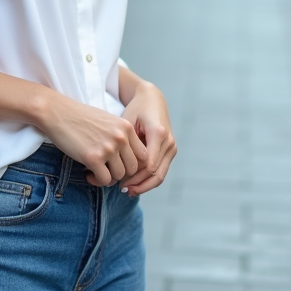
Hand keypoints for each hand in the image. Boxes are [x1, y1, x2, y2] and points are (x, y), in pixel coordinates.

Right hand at [40, 95, 147, 186]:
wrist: (56, 112)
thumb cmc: (80, 117)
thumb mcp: (108, 122)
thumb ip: (121, 138)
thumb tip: (129, 162)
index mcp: (126, 127)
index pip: (143, 155)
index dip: (133, 164)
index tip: (120, 165)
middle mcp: (120, 138)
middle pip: (133, 168)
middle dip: (121, 173)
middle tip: (107, 171)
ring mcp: (108, 148)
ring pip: (119, 176)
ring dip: (108, 178)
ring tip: (95, 172)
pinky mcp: (93, 158)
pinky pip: (104, 180)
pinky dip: (97, 181)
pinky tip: (87, 173)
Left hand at [117, 81, 176, 195]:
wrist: (152, 99)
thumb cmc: (136, 109)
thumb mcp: (128, 122)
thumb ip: (127, 143)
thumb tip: (120, 167)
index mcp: (158, 133)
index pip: (149, 164)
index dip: (134, 177)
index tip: (119, 182)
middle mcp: (169, 142)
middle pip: (155, 173)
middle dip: (139, 185)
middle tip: (122, 190)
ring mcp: (172, 147)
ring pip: (160, 175)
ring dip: (144, 185)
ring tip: (128, 191)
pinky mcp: (170, 151)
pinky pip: (161, 170)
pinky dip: (149, 180)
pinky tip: (135, 185)